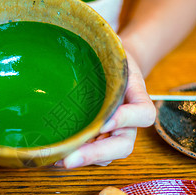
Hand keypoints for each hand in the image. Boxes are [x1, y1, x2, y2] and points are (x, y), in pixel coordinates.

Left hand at [55, 52, 155, 167]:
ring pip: (104, 157)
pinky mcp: (96, 141)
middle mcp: (128, 123)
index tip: (104, 122)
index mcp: (138, 100)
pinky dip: (72, 157)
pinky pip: (89, 156)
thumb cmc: (112, 59)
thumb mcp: (115, 51)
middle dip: (96, 154)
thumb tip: (78, 34)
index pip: (143, 114)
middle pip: (123, 146)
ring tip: (54, 159)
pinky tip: (52, 156)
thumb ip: (109, 51)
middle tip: (69, 160)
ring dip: (80, 160)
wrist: (110, 69)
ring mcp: (112, 136)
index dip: (126, 120)